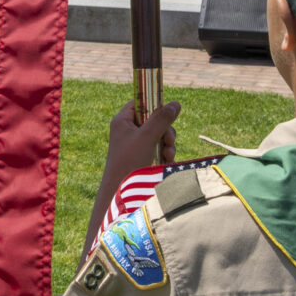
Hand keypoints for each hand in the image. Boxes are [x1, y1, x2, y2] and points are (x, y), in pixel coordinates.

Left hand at [87, 98, 179, 252]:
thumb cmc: (129, 161)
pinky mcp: (143, 158)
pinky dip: (165, 153)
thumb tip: (175, 103)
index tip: (166, 110)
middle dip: (165, 129)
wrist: (120, 192)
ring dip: (167, 143)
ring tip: (167, 154)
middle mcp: (129, 131)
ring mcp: (136, 145)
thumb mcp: (147, 137)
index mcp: (123, 122)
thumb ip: (161, 119)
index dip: (153, 104)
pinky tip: (167, 161)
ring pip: (159, 135)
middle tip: (168, 139)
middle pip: (154, 120)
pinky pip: (159, 149)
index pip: (139, 103)